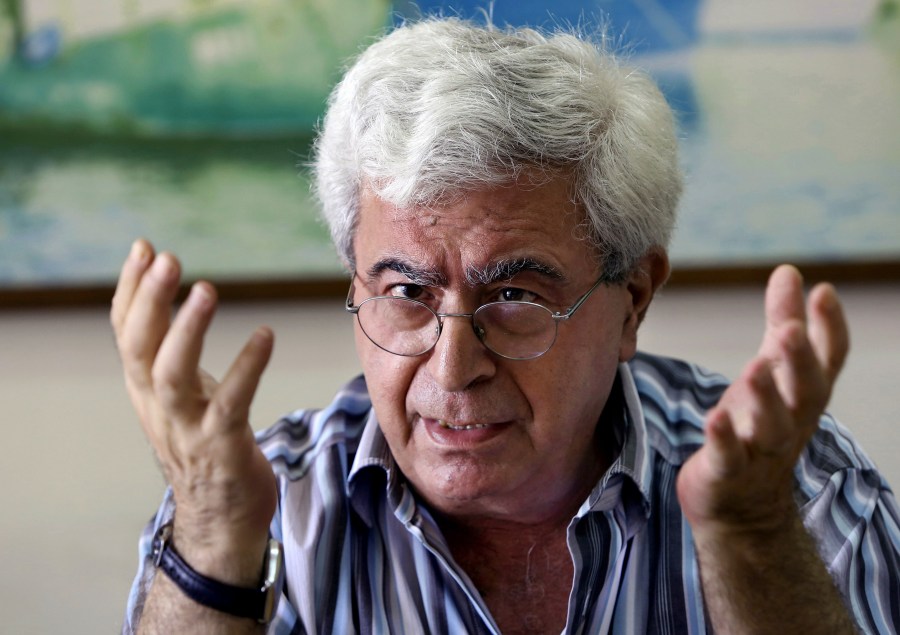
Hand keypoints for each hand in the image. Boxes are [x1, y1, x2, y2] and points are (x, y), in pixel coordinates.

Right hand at [111, 239, 276, 584]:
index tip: (143, 247)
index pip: (126, 333)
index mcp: (145, 390)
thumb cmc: (204, 445)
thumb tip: (165, 295)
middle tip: (167, 259)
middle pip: (141, 349)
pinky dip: (246, 368)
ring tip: (206, 290)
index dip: (132, 290)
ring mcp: (188, 429)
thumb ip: (170, 349)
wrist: (219, 519)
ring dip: (186, 331)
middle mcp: (158, 407)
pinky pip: (232, 403)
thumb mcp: (179, 394)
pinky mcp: (223, 446)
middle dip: (150, 301)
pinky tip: (265, 335)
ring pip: (173, 376)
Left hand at [676, 264, 849, 537]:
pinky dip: (723, 439)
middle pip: (805, 392)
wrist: (742, 507)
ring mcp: (760, 451)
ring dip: (765, 398)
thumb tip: (790, 271)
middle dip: (799, 361)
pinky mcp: (727, 472)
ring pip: (770, 426)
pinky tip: (713, 417)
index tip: (823, 291)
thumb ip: (783, 322)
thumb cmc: (759, 427)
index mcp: (802, 395)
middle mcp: (790, 422)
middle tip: (788, 330)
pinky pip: (728, 457)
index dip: (829, 328)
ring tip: (755, 368)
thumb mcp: (773, 371)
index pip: (828, 360)